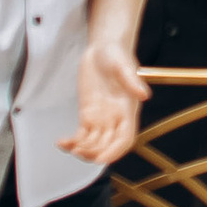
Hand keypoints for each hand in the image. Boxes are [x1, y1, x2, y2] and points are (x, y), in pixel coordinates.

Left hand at [62, 34, 149, 167]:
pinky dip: (72, 142)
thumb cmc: (116, 54)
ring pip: (93, 144)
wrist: (101, 48)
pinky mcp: (88, 116)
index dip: (115, 151)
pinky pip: (81, 136)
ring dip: (82, 150)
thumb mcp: (123, 64)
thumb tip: (144, 95)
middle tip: (78, 150)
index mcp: (128, 109)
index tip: (101, 158)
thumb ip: (132, 80)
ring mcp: (101, 118)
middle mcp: (116, 118)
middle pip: (108, 146)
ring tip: (68, 146)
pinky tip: (62, 142)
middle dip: (94, 152)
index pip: (126, 138)